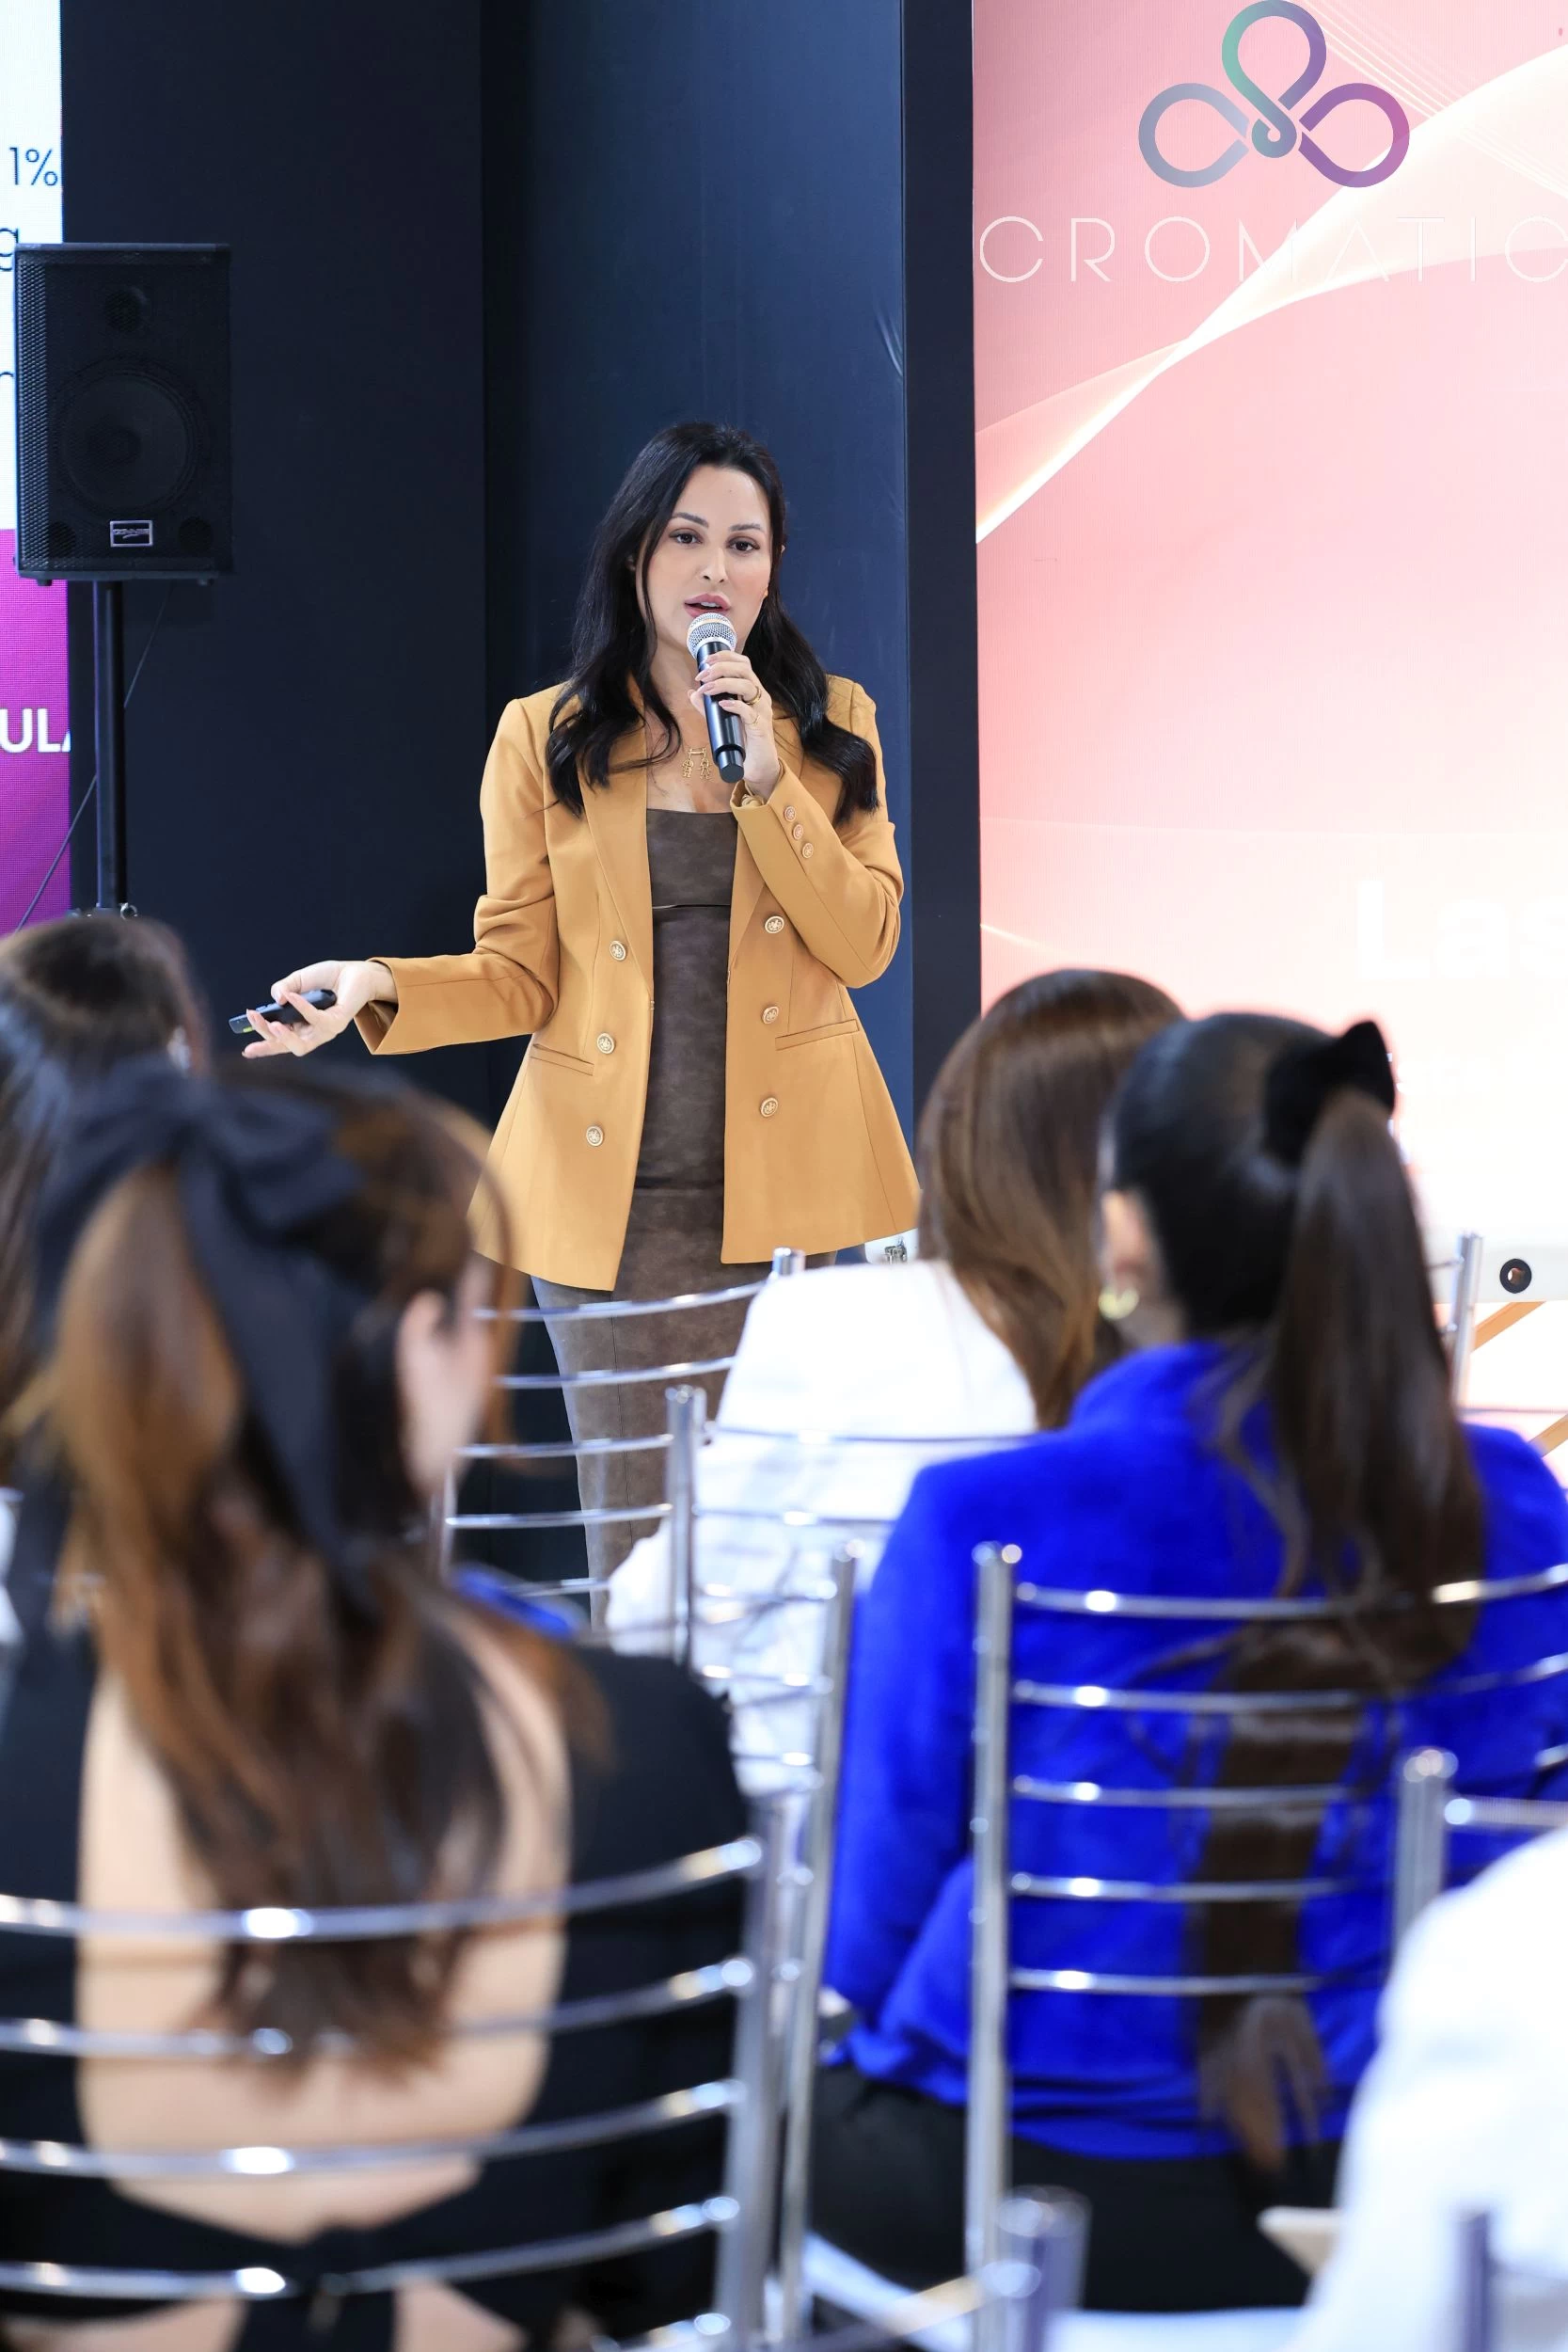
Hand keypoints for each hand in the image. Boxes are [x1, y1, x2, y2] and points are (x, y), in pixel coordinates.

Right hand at [240, 958, 395, 1058]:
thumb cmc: (327, 978)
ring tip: (273, 1023)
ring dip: (284, 1035)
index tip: (246, 1051)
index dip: (263, 1048)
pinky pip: (317, 1020)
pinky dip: (302, 1008)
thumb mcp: (299, 980)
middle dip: (266, 1034)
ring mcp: (325, 1031)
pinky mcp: (337, 1023)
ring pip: (300, 1044)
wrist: (354, 971)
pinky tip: (292, 996)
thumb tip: (276, 998)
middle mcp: (312, 1033)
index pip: (279, 1042)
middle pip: (286, 1045)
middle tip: (252, 1016)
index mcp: (300, 1026)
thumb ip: (284, 988)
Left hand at [692, 648, 783, 796]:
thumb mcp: (721, 720)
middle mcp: (760, 696)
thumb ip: (707, 707)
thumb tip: (692, 693)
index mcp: (753, 690)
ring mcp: (763, 711)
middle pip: (745, 669)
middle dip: (721, 667)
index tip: (705, 661)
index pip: (743, 663)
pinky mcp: (761, 727)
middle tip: (702, 675)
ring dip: (724, 684)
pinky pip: (750, 712)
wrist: (756, 766)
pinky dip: (735, 705)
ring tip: (707, 689)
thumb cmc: (742, 741)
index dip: (725, 657)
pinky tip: (722, 705)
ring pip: (748, 686)